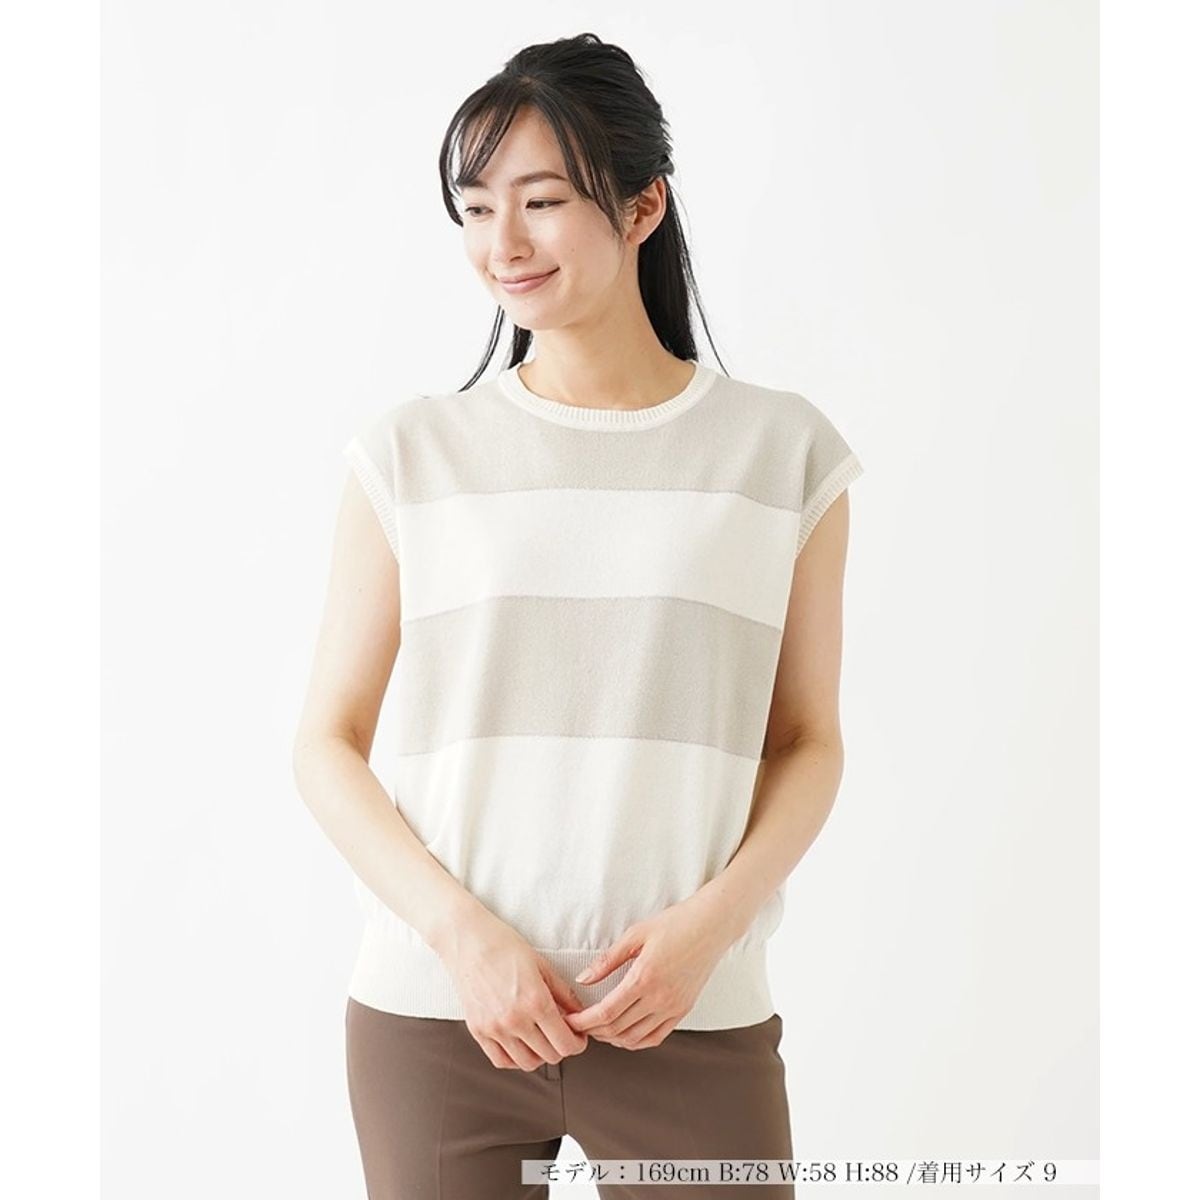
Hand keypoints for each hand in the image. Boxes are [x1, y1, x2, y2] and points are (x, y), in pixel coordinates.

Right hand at [436, 910, 590, 1070]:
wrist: (467, 939)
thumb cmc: (504, 945)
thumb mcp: (542, 965)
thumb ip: (564, 993)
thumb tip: (580, 1014)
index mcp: (535, 1001)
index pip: (565, 1043)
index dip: (578, 1043)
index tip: (578, 1037)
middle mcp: (515, 1019)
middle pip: (550, 1056)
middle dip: (562, 1047)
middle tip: (562, 1034)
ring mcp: (494, 1028)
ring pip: (527, 1063)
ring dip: (540, 1055)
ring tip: (541, 1038)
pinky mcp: (477, 1031)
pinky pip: (501, 1061)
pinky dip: (515, 1058)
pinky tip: (520, 1044)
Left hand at [562, 897, 735, 1049]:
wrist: (713, 925)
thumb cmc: (676, 923)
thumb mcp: (636, 934)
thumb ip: (608, 960)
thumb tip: (583, 979)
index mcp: (644, 978)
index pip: (606, 1013)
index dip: (584, 1022)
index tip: (570, 1021)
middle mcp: (660, 998)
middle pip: (617, 1029)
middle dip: (593, 1031)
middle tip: (578, 1025)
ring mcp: (673, 1008)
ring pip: (635, 1039)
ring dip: (612, 1038)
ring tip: (597, 1029)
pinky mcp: (683, 1010)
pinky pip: (655, 1037)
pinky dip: (635, 1041)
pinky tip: (623, 1033)